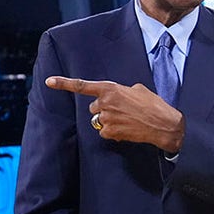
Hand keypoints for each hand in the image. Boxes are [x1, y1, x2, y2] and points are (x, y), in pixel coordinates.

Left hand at [47, 76, 184, 152]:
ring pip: (98, 121)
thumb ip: (121, 91)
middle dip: (103, 109)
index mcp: (110, 88)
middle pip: (93, 107)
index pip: (82, 85)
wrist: (164, 124)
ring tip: (126, 120)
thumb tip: (116, 96)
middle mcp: (105, 102)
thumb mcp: (137, 89)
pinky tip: (126, 129)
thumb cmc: (153, 105)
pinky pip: (104, 132)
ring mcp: (107, 118)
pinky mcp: (110, 131)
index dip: (63, 83)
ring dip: (108, 121)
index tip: (48, 81)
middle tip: (121, 111)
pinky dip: (112, 132)